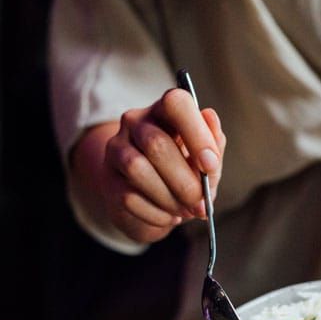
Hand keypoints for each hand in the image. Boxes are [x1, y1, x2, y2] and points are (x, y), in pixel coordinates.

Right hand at [73, 89, 225, 243]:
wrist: (150, 199)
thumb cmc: (184, 171)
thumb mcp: (205, 159)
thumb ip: (213, 144)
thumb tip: (210, 117)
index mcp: (166, 110)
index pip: (175, 103)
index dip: (195, 134)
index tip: (209, 165)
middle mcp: (136, 121)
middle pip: (156, 143)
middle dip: (184, 180)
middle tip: (201, 203)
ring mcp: (116, 148)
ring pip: (137, 169)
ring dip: (168, 198)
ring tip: (185, 210)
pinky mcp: (108, 178)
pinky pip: (128, 196)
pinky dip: (156, 213)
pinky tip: (169, 216)